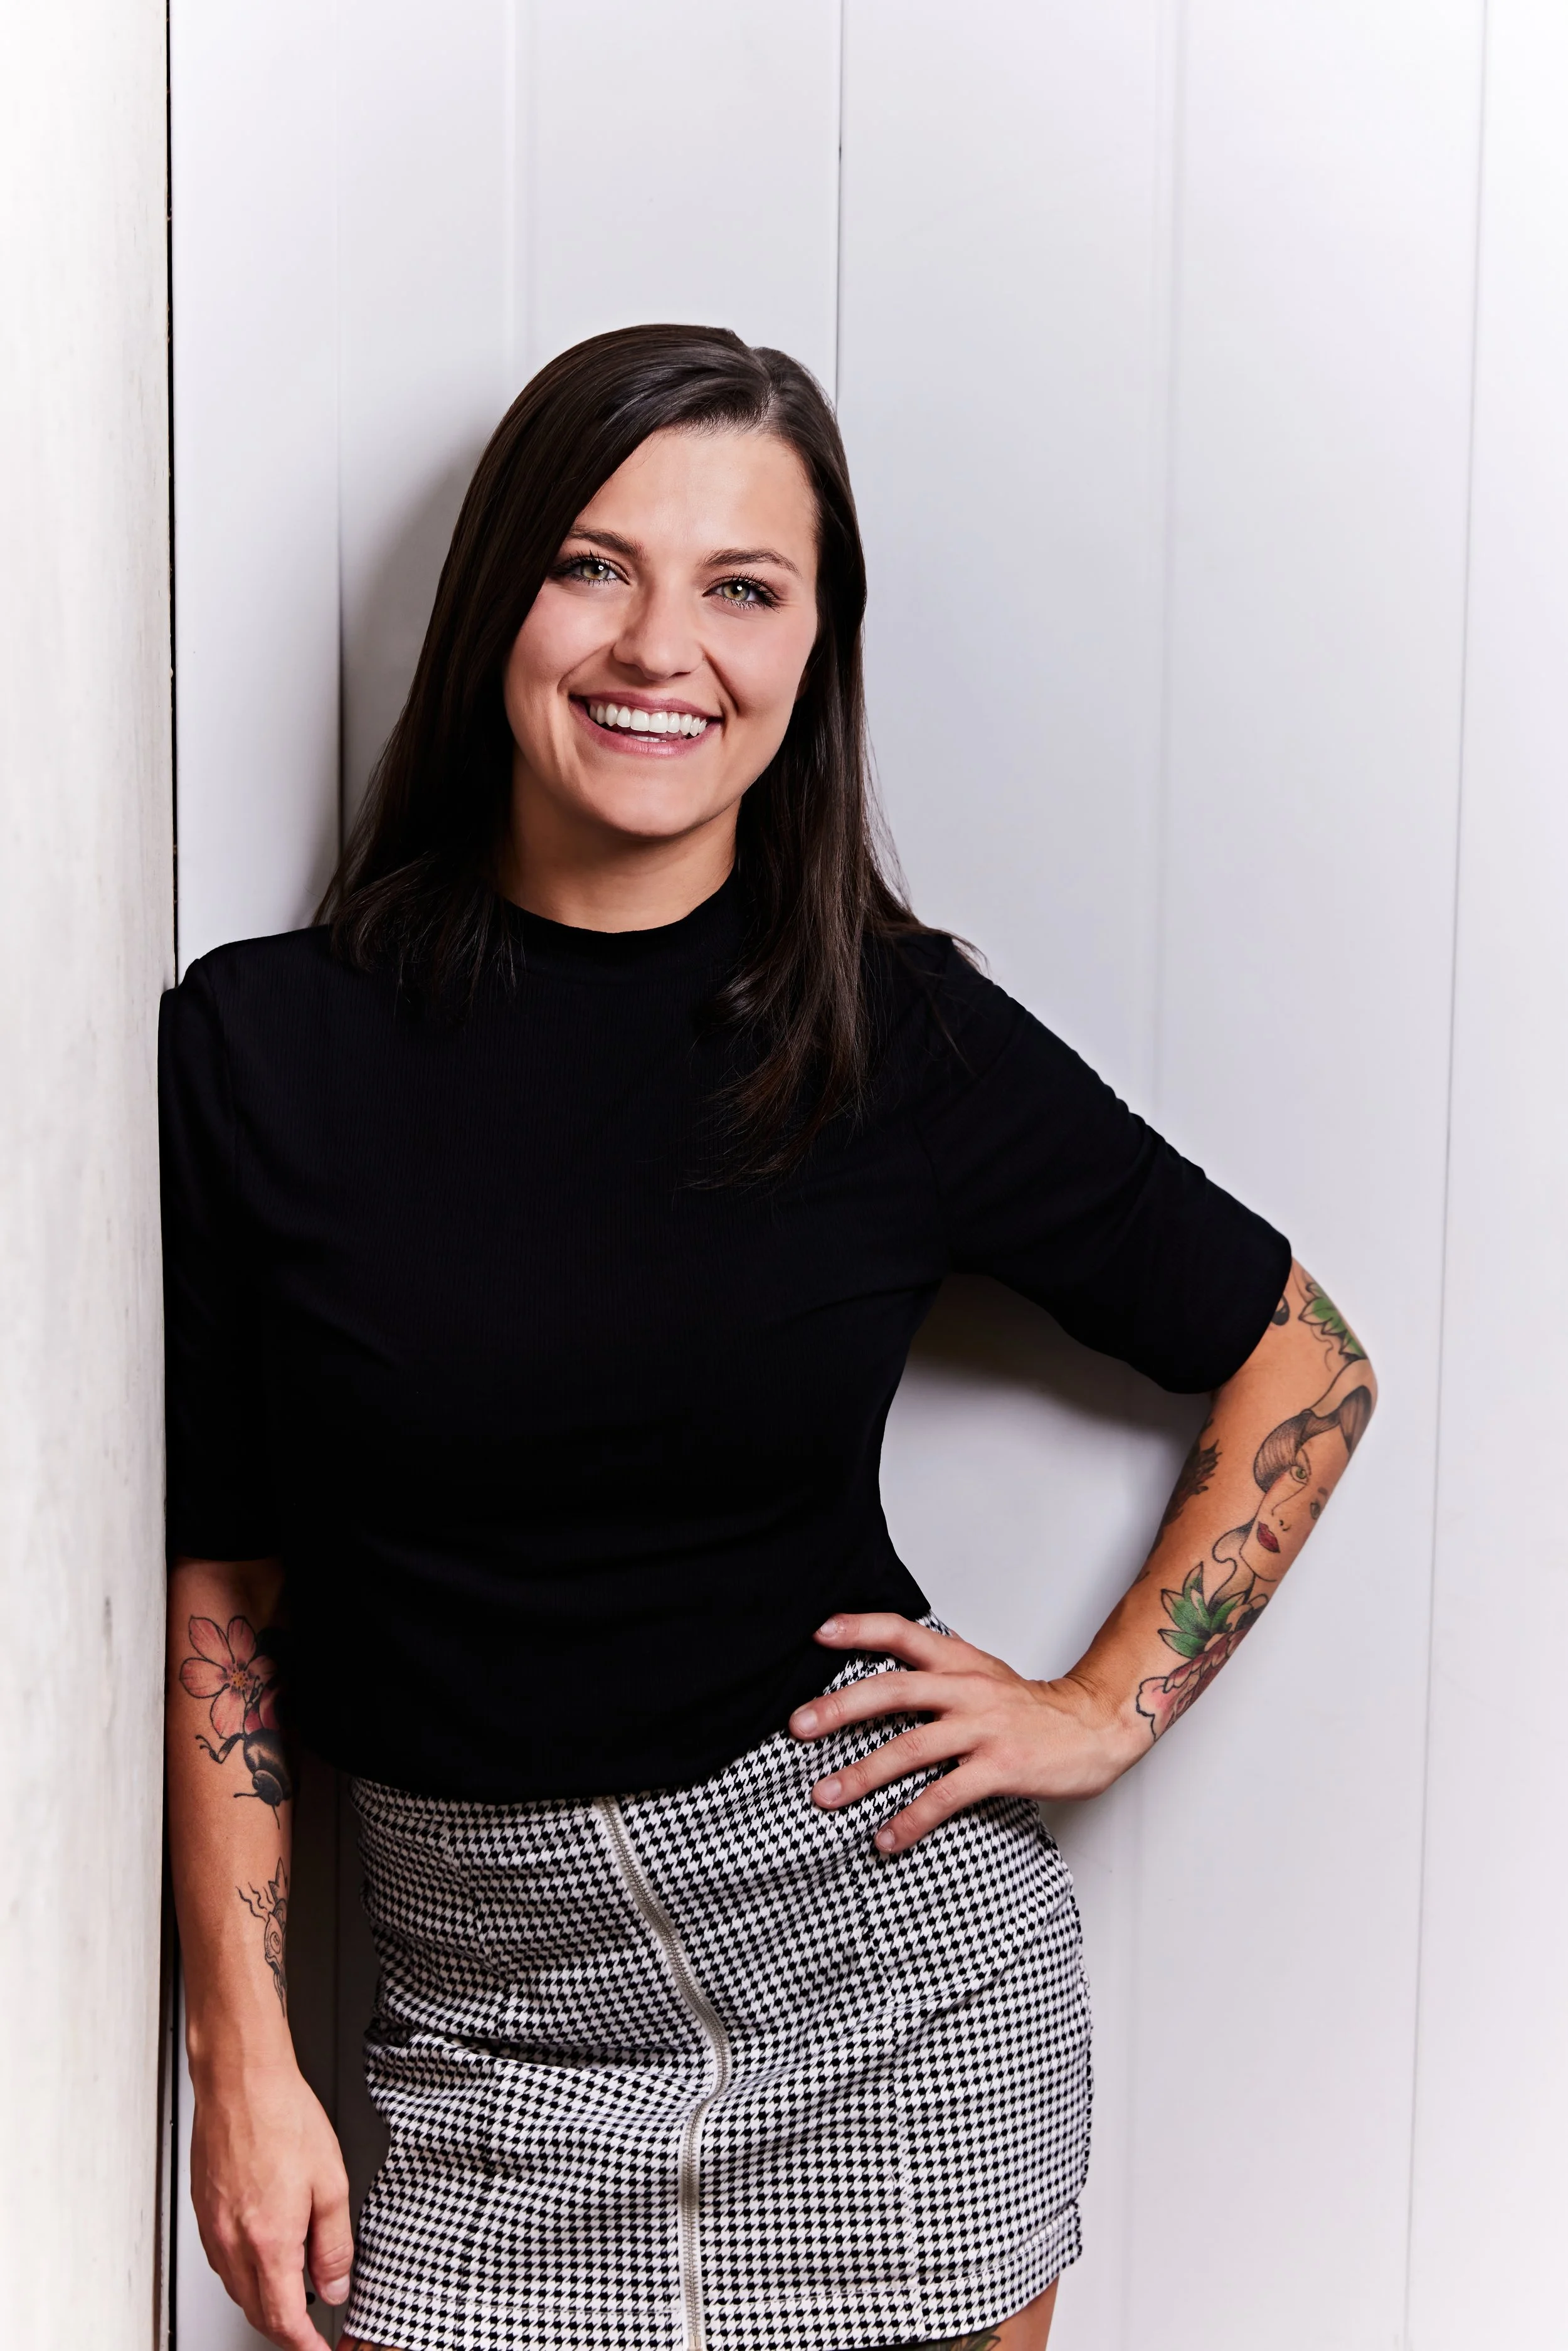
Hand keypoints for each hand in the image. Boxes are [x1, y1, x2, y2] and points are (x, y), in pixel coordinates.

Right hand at [187, 2056, 352, 2349]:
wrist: (240, 2081)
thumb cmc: (282, 2117)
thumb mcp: (331, 2183)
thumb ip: (333, 2244)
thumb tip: (336, 2285)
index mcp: (269, 2242)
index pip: (284, 2320)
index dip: (303, 2345)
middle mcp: (233, 2244)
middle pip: (257, 2312)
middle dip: (286, 2327)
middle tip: (313, 2325)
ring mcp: (213, 2230)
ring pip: (238, 2290)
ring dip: (265, 2300)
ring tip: (296, 2287)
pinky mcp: (203, 2213)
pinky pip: (224, 2263)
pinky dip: (246, 2272)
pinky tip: (266, 2253)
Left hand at [788, 1612, 1141, 1852]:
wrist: (1094, 1726)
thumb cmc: (1031, 1707)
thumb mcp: (982, 1673)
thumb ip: (936, 1670)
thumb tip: (878, 1673)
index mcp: (959, 1661)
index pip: (903, 1632)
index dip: (860, 1627)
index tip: (819, 1632)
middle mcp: (967, 1689)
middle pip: (894, 1690)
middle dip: (840, 1708)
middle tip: (798, 1726)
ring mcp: (984, 1728)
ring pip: (911, 1747)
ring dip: (862, 1774)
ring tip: (825, 1795)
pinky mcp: (1000, 1767)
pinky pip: (945, 1795)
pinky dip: (911, 1819)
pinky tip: (886, 1838)